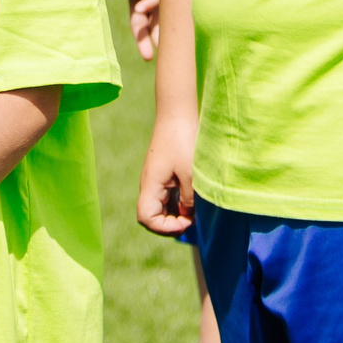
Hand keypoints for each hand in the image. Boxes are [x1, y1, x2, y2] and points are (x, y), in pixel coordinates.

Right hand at [136, 117, 196, 236]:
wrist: (177, 114)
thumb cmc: (183, 141)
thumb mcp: (190, 174)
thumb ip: (189, 199)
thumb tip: (189, 216)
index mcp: (151, 186)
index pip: (146, 218)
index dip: (165, 227)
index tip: (187, 221)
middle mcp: (149, 185)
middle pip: (152, 216)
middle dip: (171, 224)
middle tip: (193, 220)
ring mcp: (156, 180)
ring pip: (161, 208)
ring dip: (176, 214)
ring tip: (195, 212)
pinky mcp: (163, 175)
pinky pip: (167, 197)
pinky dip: (178, 204)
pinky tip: (193, 201)